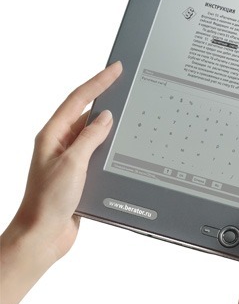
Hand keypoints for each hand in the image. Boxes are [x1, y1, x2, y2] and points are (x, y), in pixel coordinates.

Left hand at [0, 61, 121, 303]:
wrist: (44, 234)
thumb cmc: (48, 202)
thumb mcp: (72, 164)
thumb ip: (90, 137)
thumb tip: (105, 117)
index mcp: (52, 135)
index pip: (78, 99)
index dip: (98, 82)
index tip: (115, 69)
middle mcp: (60, 143)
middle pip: (85, 111)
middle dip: (105, 96)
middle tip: (125, 83)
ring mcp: (70, 157)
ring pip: (93, 132)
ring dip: (109, 123)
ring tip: (128, 111)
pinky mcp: (79, 172)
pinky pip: (96, 151)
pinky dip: (109, 145)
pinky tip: (121, 144)